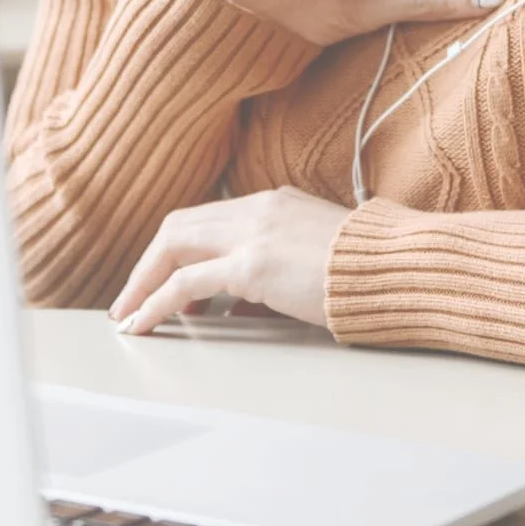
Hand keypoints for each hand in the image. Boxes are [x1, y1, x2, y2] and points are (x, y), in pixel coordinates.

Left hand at [108, 187, 350, 332]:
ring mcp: (254, 234)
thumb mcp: (316, 256)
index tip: (164, 280)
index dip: (178, 249)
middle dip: (148, 263)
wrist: (396, 267)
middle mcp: (258, 209)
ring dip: (143, 282)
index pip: (208, 218)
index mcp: (274, 202)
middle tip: (131, 298)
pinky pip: (185, 283)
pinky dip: (155, 302)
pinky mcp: (253, 266)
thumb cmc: (368, 269)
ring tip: (128, 315)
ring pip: (173, 246)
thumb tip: (244, 304)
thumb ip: (277, 269)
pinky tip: (143, 322)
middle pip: (180, 225)